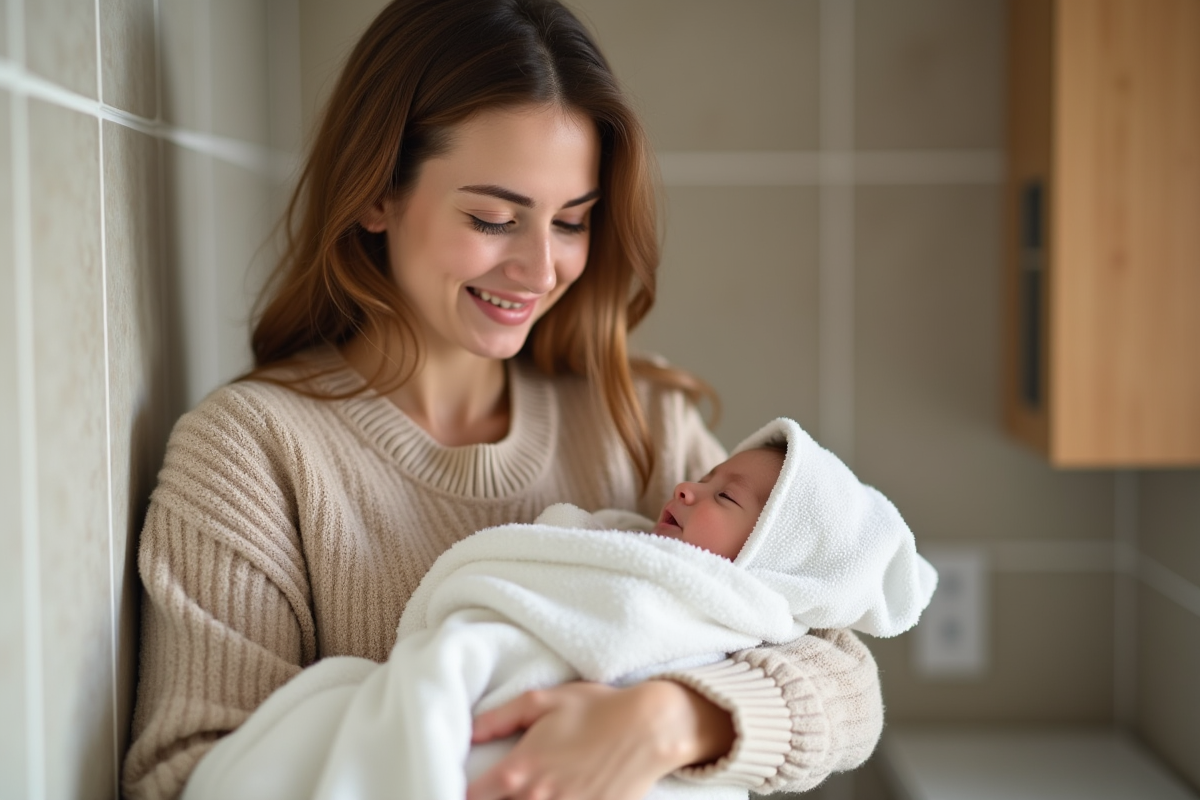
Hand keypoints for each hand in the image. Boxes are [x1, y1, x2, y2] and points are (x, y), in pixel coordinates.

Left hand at [465, 680, 734, 799]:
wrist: (650, 728)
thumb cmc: (597, 709)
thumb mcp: (543, 700)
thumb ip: (499, 717)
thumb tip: (468, 732)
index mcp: (520, 769)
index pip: (471, 797)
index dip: (460, 793)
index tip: (458, 788)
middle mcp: (537, 798)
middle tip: (494, 790)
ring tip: (527, 792)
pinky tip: (554, 795)